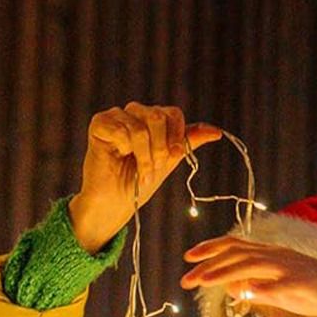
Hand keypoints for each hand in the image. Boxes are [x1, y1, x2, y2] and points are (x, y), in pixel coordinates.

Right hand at [69, 104, 222, 251]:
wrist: (115, 204)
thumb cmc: (138, 184)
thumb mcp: (169, 161)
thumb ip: (188, 142)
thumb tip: (216, 131)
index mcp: (152, 118)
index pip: (172, 113)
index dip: (176, 136)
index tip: (173, 157)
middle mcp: (135, 112)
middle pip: (158, 116)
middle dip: (160, 149)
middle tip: (152, 169)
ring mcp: (116, 116)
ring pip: (142, 126)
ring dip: (144, 156)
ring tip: (138, 173)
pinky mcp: (100, 123)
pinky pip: (122, 130)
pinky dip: (126, 149)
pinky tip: (119, 158)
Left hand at [179, 232, 316, 316]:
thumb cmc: (313, 292)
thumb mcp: (279, 290)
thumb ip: (255, 286)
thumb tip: (231, 287)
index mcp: (271, 256)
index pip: (236, 248)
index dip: (211, 250)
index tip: (188, 258)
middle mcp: (278, 258)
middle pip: (238, 256)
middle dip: (209, 265)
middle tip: (185, 278)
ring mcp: (291, 269)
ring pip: (253, 266)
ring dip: (225, 273)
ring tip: (204, 281)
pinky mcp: (305, 284)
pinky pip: (281, 285)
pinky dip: (262, 288)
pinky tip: (244, 293)